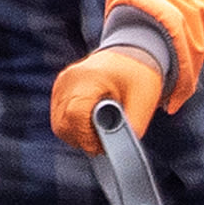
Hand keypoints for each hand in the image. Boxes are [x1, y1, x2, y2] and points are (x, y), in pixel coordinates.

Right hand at [48, 43, 165, 152]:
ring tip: (100, 129)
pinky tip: (92, 122)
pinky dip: (74, 127)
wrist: (131, 53)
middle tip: (104, 140)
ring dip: (78, 135)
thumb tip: (119, 150)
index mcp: (88, 79)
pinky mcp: (59, 91)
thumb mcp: (143, 102)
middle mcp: (68, 80)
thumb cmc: (139, 76)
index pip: (75, 117)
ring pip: (59, 126)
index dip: (88, 137)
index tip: (105, 143)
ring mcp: (61, 85)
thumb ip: (131, 128)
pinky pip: (60, 119)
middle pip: (63, 125)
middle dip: (84, 140)